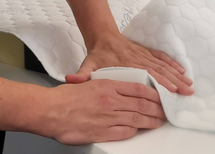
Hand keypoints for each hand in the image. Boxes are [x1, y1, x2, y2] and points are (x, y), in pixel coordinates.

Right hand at [42, 80, 164, 144]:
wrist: (49, 111)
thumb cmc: (65, 97)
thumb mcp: (89, 82)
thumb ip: (106, 85)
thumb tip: (120, 89)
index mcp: (108, 85)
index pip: (138, 88)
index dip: (153, 93)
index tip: (160, 96)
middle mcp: (110, 100)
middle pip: (141, 104)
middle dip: (156, 108)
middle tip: (165, 111)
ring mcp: (107, 116)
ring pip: (136, 118)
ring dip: (150, 121)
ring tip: (158, 122)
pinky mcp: (102, 132)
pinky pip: (124, 131)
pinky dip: (134, 130)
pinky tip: (139, 129)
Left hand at [66, 32, 193, 95]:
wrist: (103, 35)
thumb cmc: (97, 54)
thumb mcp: (88, 64)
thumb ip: (81, 75)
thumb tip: (70, 81)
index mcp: (127, 64)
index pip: (147, 75)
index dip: (160, 83)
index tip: (172, 91)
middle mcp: (139, 59)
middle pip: (160, 72)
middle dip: (175, 82)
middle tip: (187, 92)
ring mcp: (144, 55)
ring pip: (164, 66)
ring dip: (177, 75)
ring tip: (189, 84)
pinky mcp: (147, 52)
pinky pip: (162, 58)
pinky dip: (173, 64)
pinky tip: (182, 71)